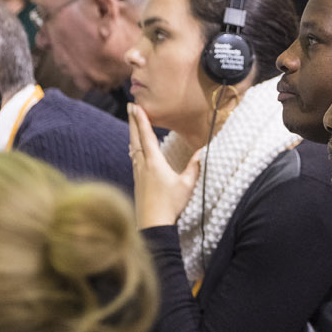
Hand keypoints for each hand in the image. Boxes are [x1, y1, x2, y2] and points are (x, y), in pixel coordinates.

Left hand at [129, 104, 203, 229]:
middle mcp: (143, 165)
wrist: (152, 225)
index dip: (142, 119)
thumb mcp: (187, 185)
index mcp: (154, 162)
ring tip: (133, 124)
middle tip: (130, 106)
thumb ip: (194, 167)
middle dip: (134, 121)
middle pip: (136, 138)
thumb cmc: (170, 205)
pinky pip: (134, 159)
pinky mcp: (137, 182)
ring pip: (133, 148)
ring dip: (133, 134)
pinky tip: (135, 150)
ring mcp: (138, 174)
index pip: (147, 136)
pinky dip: (134, 148)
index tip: (136, 106)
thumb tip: (202, 152)